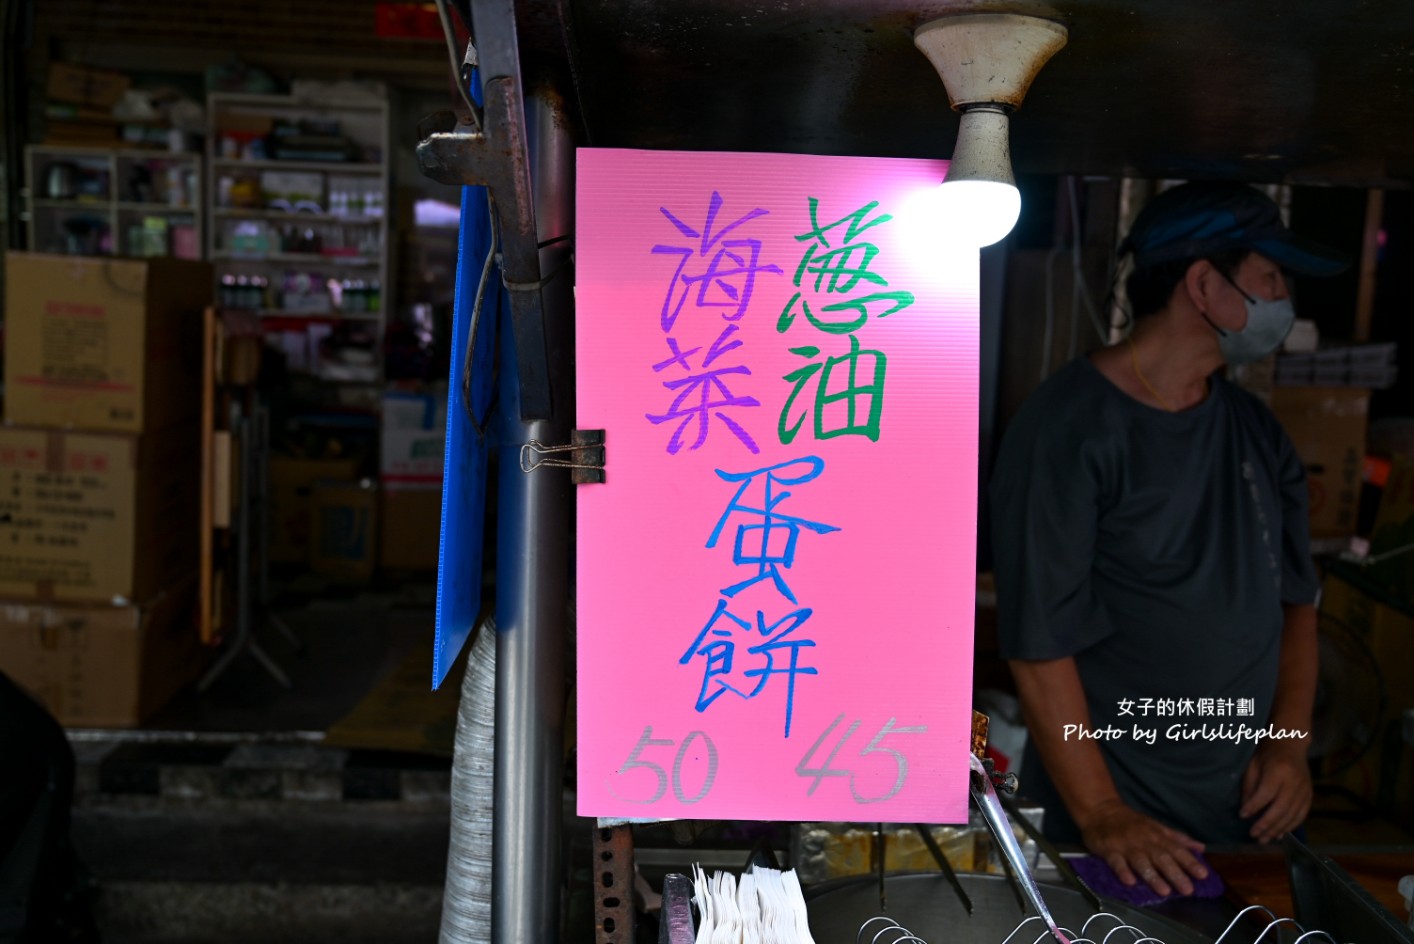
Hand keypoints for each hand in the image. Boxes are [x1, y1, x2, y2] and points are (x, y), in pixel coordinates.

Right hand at [1076, 798, 1207, 896]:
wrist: (1100, 809)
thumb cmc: (1132, 822)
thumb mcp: (1156, 826)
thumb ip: (1178, 838)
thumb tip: (1201, 848)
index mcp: (1157, 835)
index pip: (1176, 849)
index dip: (1190, 862)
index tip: (1203, 875)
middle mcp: (1144, 840)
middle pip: (1161, 857)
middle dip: (1175, 873)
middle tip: (1188, 890)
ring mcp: (1126, 845)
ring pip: (1141, 861)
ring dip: (1153, 876)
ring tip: (1164, 891)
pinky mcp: (1109, 849)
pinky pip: (1116, 861)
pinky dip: (1123, 870)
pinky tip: (1129, 882)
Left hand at [1240, 741, 1311, 842]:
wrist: (1291, 743)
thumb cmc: (1268, 753)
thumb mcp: (1253, 765)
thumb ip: (1250, 787)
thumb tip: (1246, 810)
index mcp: (1279, 771)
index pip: (1266, 793)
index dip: (1254, 807)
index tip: (1242, 816)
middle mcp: (1295, 782)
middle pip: (1281, 808)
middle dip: (1266, 824)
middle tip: (1254, 835)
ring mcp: (1305, 790)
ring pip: (1292, 815)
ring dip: (1277, 829)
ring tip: (1264, 839)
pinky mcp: (1310, 796)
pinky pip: (1301, 815)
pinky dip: (1290, 826)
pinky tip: (1279, 834)